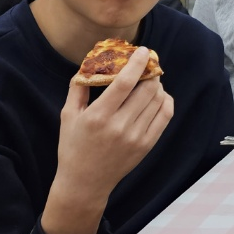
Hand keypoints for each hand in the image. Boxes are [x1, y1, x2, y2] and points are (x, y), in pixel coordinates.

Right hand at [44, 47, 173, 233]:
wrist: (84, 183)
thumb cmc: (73, 147)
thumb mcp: (68, 116)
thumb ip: (78, 88)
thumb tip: (88, 63)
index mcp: (99, 116)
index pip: (125, 83)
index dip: (137, 63)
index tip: (143, 50)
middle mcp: (120, 126)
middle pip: (147, 89)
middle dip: (150, 72)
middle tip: (147, 65)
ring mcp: (136, 137)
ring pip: (158, 100)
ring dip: (157, 85)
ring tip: (150, 80)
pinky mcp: (147, 145)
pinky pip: (165, 116)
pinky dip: (165, 101)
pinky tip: (158, 96)